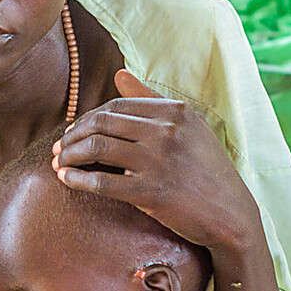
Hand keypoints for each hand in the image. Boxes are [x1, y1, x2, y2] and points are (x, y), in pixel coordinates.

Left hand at [54, 70, 265, 252]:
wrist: (232, 216)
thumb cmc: (208, 171)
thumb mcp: (190, 127)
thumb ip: (153, 100)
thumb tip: (120, 74)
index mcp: (176, 111)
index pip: (117, 105)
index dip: (89, 117)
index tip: (75, 130)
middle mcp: (167, 131)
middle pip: (102, 123)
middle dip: (73, 134)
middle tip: (59, 147)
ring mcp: (159, 161)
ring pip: (97, 147)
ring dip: (70, 155)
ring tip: (58, 162)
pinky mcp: (152, 192)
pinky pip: (102, 182)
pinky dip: (78, 179)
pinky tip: (66, 179)